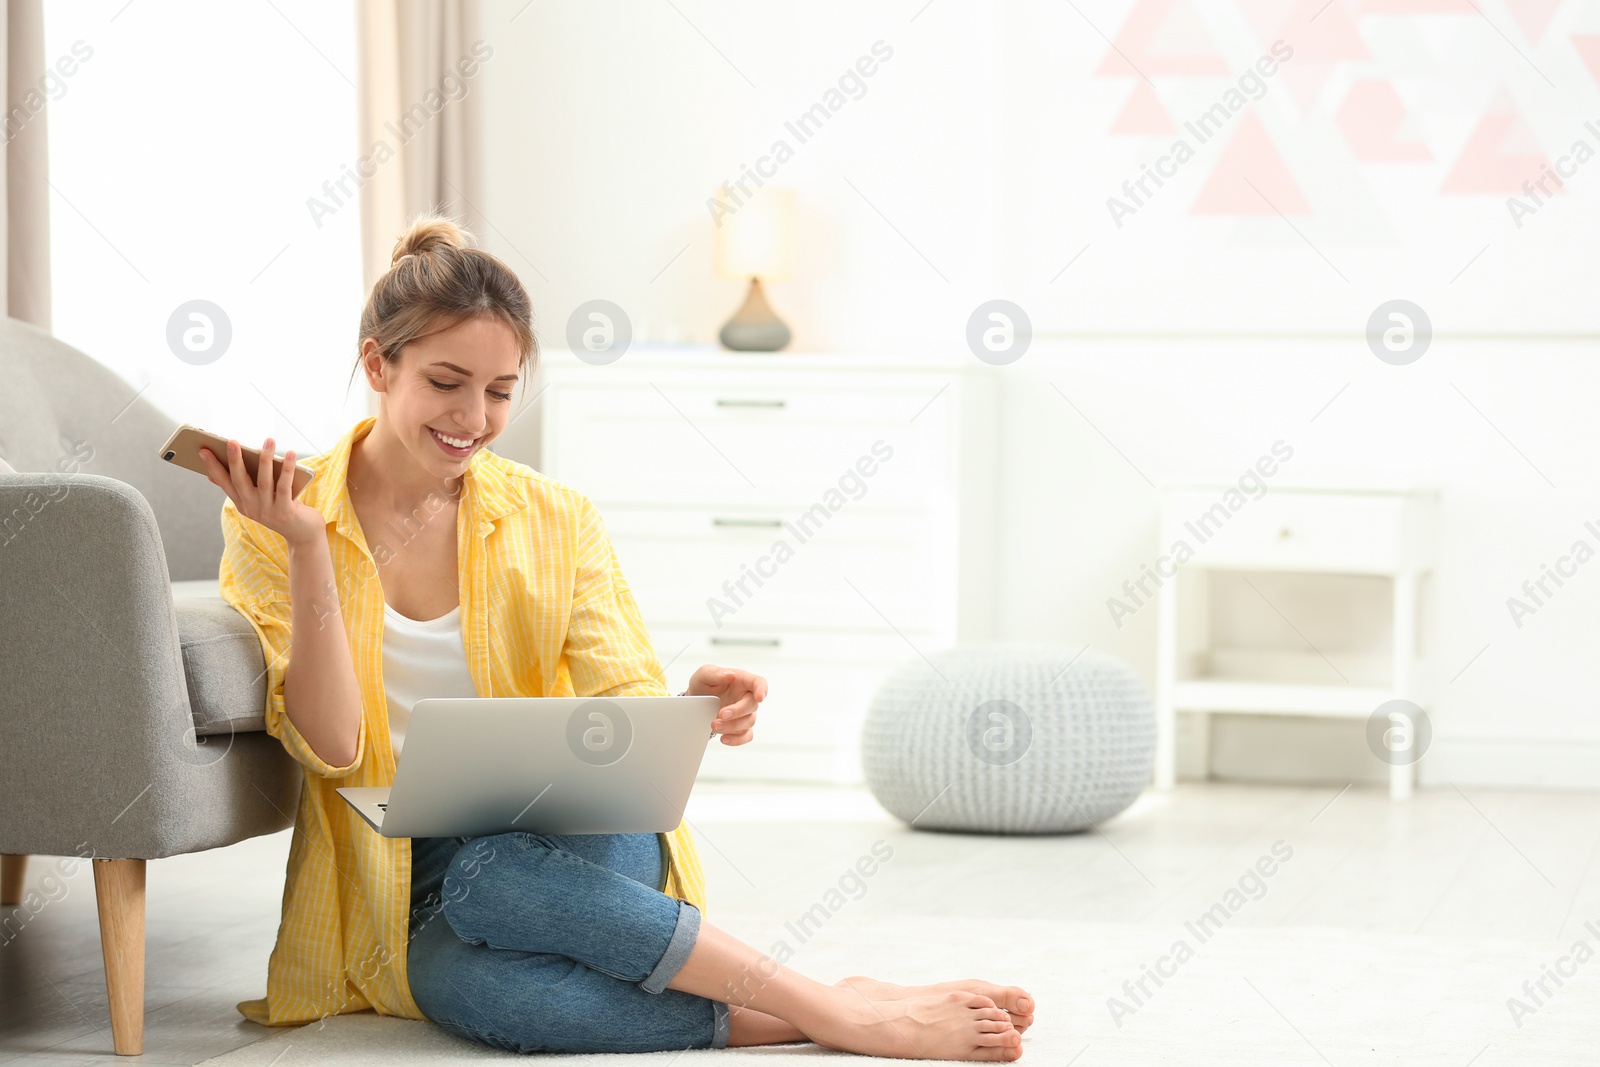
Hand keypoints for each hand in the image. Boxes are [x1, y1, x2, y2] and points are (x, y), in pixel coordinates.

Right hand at [198, 437, 324, 547]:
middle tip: (231, 441)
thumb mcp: (258, 500)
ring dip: (266, 459)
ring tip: (269, 440)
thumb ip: (241, 487)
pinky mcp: (285, 511)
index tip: (202, 451)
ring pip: (264, 481)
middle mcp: (252, 508)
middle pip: (240, 481)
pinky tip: (291, 454)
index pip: (224, 483)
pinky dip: (288, 469)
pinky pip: (285, 486)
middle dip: (234, 460)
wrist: (303, 535)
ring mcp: (268, 511)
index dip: (213, 468)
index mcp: (243, 503)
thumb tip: (214, 475)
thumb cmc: (281, 509)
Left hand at [688, 665, 765, 745]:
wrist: (696, 703)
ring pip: (748, 722)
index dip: (762, 689)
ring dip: (732, 726)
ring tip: (714, 725)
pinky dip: (736, 739)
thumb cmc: (704, 685)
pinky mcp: (740, 727)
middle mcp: (746, 697)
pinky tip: (724, 738)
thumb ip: (716, 673)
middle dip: (738, 712)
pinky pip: (746, 736)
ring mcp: (745, 713)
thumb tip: (730, 675)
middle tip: (721, 714)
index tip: (760, 697)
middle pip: (752, 705)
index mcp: (742, 680)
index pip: (759, 682)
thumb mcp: (704, 674)